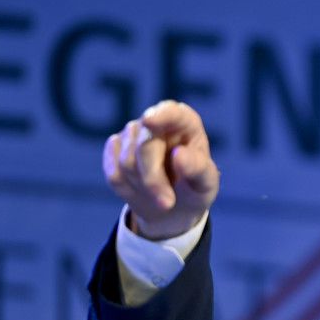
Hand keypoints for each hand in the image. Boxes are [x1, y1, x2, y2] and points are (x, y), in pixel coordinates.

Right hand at [103, 100, 219, 239]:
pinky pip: (113, 172)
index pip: (171, 113)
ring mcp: (132, 133)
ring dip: (144, 187)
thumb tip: (178, 155)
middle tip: (167, 203)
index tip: (149, 121)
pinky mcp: (114, 148)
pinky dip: (128, 189)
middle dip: (153, 179)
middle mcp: (157, 122)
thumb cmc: (195, 188)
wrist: (173, 207)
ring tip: (161, 193)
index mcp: (185, 123)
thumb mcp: (206, 184)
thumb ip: (197, 169)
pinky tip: (142, 190)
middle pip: (144, 146)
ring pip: (126, 161)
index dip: (160, 116)